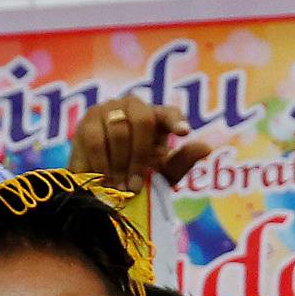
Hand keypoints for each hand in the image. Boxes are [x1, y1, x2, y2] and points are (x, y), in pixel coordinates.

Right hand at [70, 96, 214, 193]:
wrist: (101, 187)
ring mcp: (109, 109)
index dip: (175, 120)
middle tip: (135, 186)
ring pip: (118, 129)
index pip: (169, 113)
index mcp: (156, 119)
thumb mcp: (162, 176)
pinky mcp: (87, 119)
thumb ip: (182, 162)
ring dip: (120, 164)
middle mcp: (133, 107)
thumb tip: (207, 147)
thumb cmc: (136, 179)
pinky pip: (96, 139)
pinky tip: (104, 178)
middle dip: (140, 155)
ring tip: (120, 188)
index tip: (183, 132)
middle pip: (143, 118)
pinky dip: (102, 164)